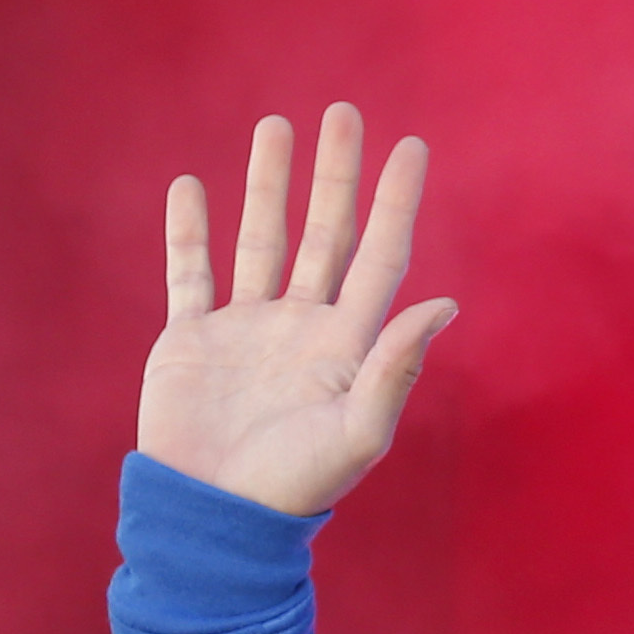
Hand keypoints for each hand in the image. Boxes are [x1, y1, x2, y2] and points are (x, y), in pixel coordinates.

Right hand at [138, 104, 455, 517]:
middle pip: (325, 236)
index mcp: (346, 348)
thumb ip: (394, 368)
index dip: (395, 204)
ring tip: (275, 128)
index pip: (379, 259)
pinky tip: (189, 186)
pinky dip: (188, 231)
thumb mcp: (355, 433)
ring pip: (262, 240)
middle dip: (336, 176)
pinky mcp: (191, 342)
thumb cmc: (292, 487)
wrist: (214, 518)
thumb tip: (444, 304)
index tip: (410, 148)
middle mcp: (301, 330)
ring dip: (268, 185)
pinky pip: (190, 273)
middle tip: (343, 115)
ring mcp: (246, 332)